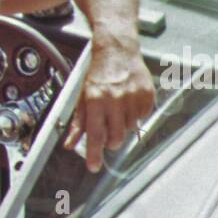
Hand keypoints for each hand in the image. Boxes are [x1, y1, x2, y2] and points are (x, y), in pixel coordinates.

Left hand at [63, 39, 154, 170]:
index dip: (94, 154)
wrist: (117, 50)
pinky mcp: (147, 94)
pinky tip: (129, 100)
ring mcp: (133, 97)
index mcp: (95, 100)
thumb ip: (78, 123)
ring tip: (119, 107)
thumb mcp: (83, 97)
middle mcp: (114, 99)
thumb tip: (70, 144)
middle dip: (111, 141)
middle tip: (108, 129)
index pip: (94, 134)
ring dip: (124, 124)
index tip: (93, 166)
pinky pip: (143, 117)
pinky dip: (136, 114)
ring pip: (130, 129)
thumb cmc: (98, 73)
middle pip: (116, 138)